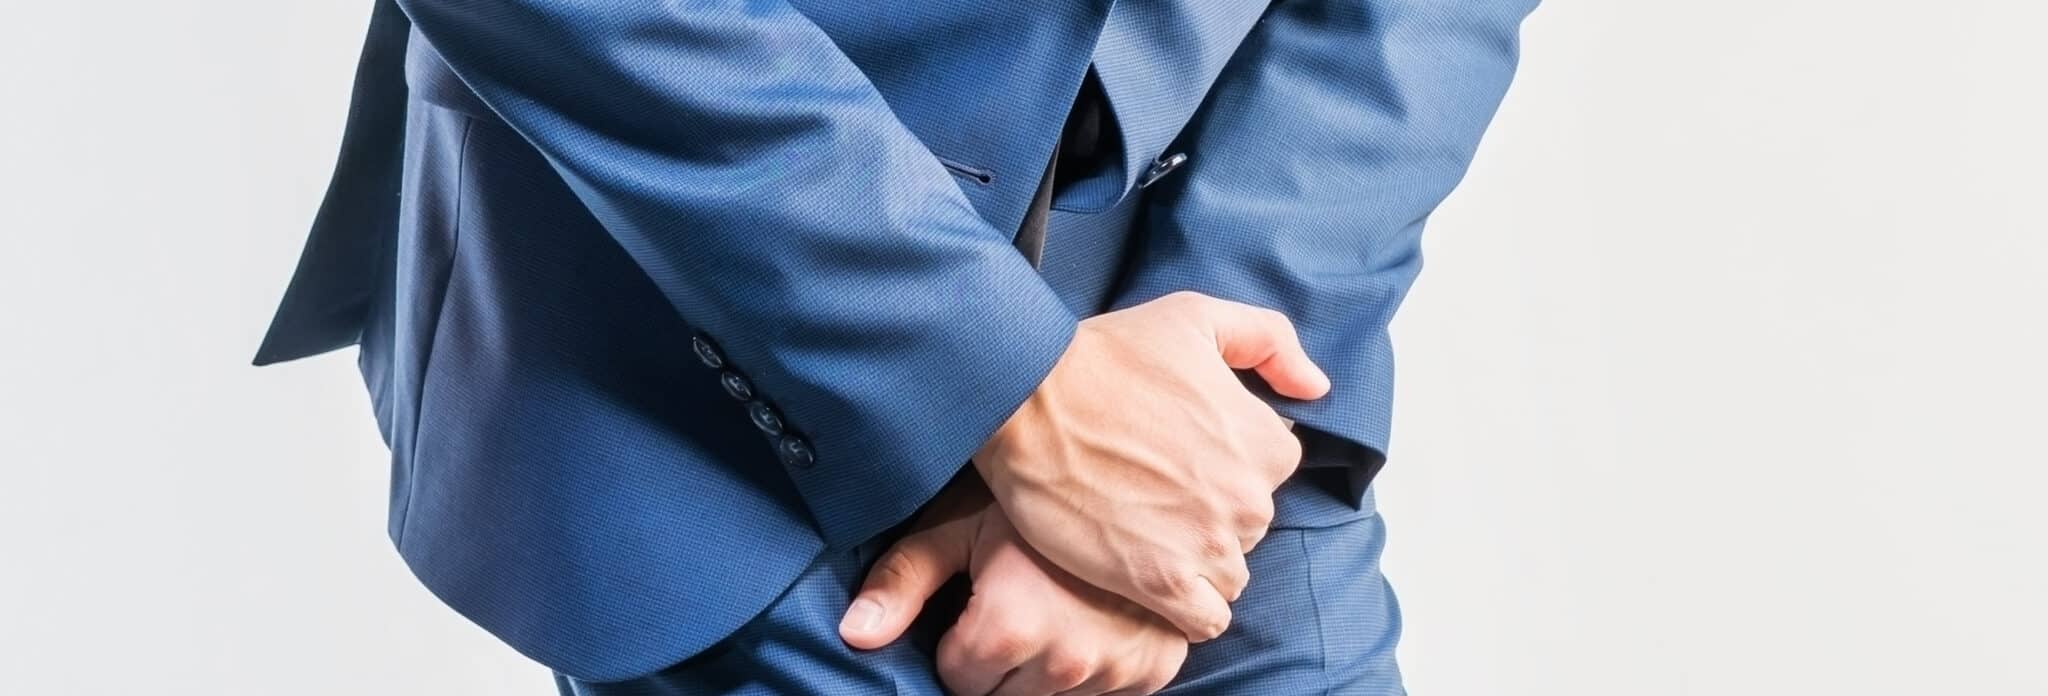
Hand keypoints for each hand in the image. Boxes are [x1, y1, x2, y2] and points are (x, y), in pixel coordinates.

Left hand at [840, 481, 1187, 695]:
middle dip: (1003, 660)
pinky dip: (1096, 667)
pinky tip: (1095, 619)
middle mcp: (1068, 661)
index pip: (960, 680)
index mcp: (1011, 628)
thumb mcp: (961, 526)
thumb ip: (902, 580)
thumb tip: (852, 634)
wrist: (1138, 473)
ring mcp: (1117, 670)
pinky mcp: (1154, 670)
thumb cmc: (1036, 496)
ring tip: (1057, 605)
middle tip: (1019, 599)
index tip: (981, 602)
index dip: (962, 642)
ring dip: (1048, 668)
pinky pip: (1105, 693)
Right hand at [973, 291, 1327, 640]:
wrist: (1026, 397)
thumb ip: (1269, 341)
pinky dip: (1185, 609)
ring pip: (1228, 576)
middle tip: (1153, 491)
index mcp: (1266, 442)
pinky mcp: (1161, 583)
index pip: (1268, 473)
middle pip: (1248, 528)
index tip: (1181, 456)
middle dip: (1210, 516)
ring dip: (1196, 564)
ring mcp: (1207, 545)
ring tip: (1143, 533)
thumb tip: (1315, 387)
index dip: (1225, 465)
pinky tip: (1150, 580)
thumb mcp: (1196, 316)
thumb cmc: (1105, 355)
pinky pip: (1205, 621)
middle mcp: (1249, 499)